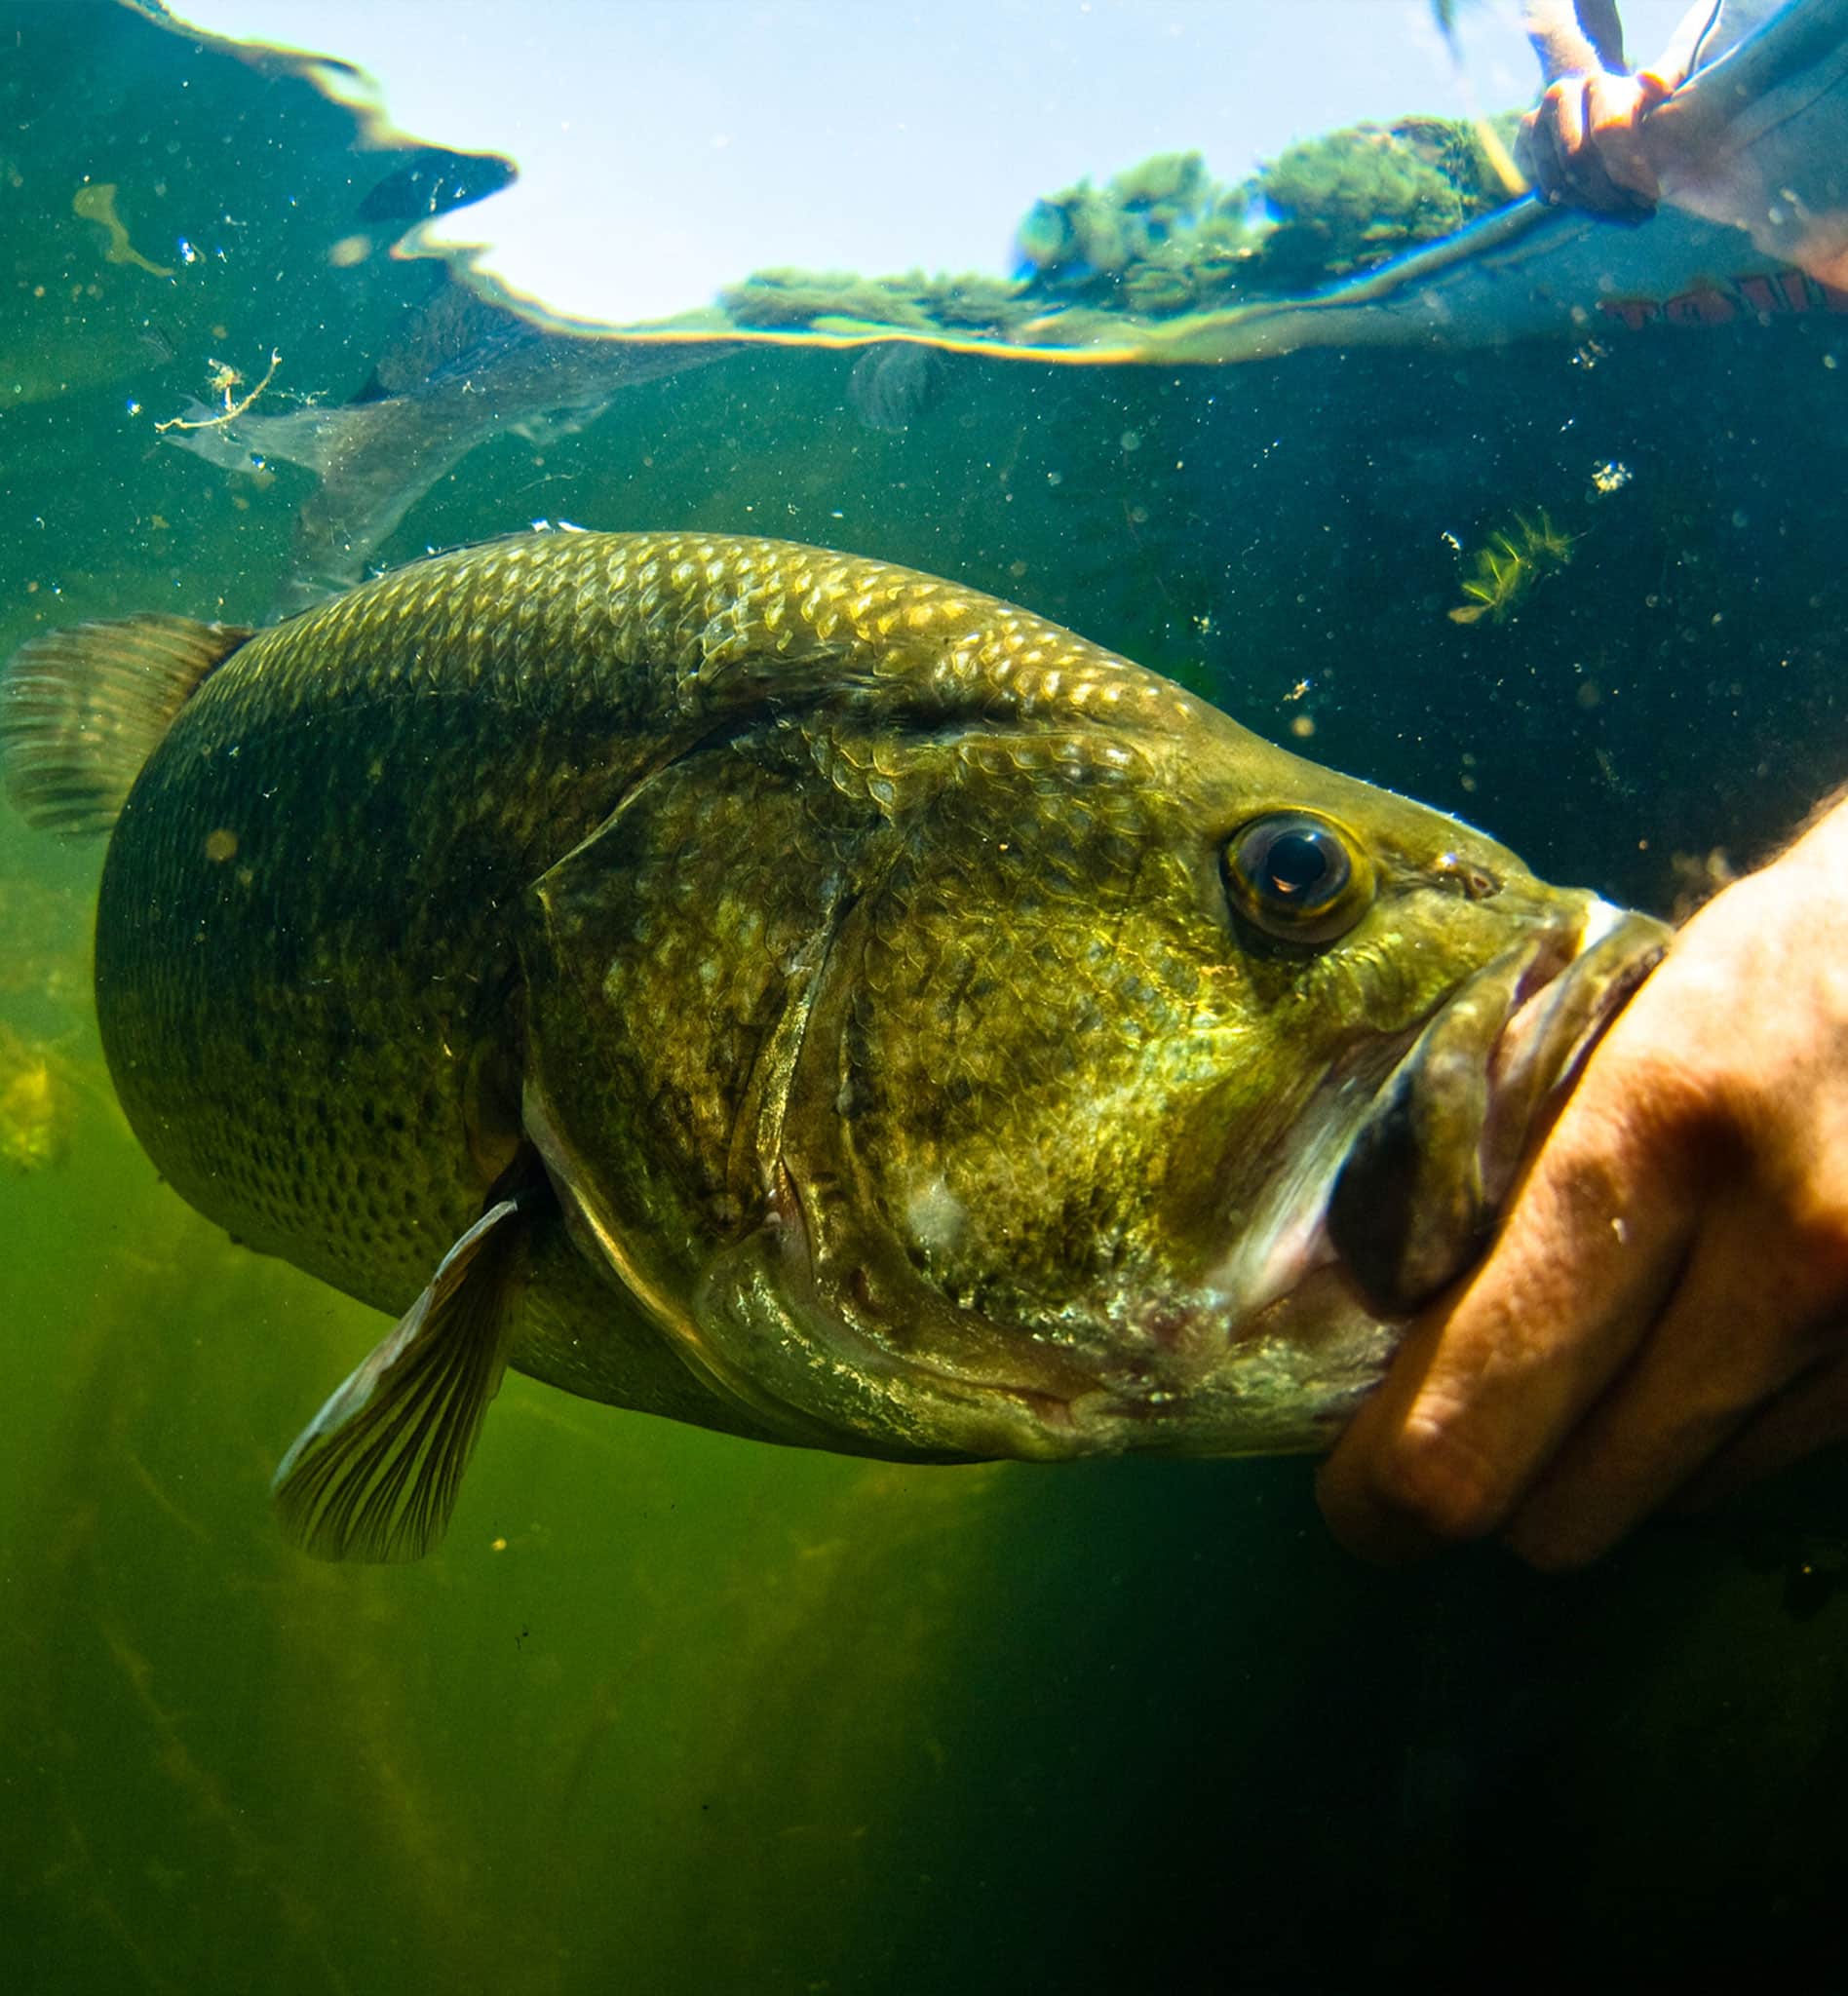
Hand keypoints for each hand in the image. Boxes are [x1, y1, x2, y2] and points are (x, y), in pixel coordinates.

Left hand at [1318, 796, 1847, 1569]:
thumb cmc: (1738, 970)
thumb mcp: (1581, 1027)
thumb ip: (1471, 1177)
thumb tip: (1348, 1333)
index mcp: (1650, 1134)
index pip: (1472, 1417)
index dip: (1388, 1489)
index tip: (1359, 1491)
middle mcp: (1789, 1247)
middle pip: (1564, 1509)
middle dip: (1493, 1481)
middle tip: (1451, 1426)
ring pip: (1668, 1505)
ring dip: (1608, 1455)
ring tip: (1598, 1338)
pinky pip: (1759, 1471)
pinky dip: (1706, 1435)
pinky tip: (1703, 1328)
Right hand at [1517, 67, 1673, 217]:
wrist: (1590, 104)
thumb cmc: (1631, 108)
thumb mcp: (1654, 95)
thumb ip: (1664, 83)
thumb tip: (1648, 79)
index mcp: (1595, 82)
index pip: (1608, 130)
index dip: (1630, 168)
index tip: (1653, 196)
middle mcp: (1559, 96)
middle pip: (1578, 160)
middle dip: (1611, 195)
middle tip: (1640, 215)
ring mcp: (1535, 122)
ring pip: (1560, 181)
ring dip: (1594, 207)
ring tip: (1624, 216)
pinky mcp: (1522, 147)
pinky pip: (1546, 189)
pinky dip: (1572, 205)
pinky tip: (1599, 209)